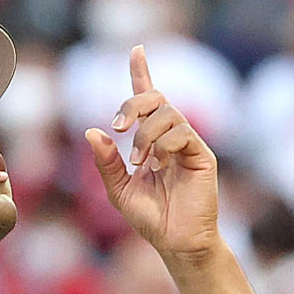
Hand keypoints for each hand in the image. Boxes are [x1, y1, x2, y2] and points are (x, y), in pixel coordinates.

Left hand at [85, 45, 220, 263]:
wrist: (176, 243)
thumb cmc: (151, 219)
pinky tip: (158, 164)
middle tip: (118, 127)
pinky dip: (164, 144)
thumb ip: (106, 162)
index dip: (141, 73)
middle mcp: (171, 138)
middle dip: (133, 104)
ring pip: (168, 113)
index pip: (147, 100)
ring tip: (140, 161)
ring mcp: (188, 144)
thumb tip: (91, 132)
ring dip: (146, 134)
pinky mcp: (202, 155)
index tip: (136, 50)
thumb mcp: (119, 190)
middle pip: (156, 98)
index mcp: (152, 142)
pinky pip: (182, 132)